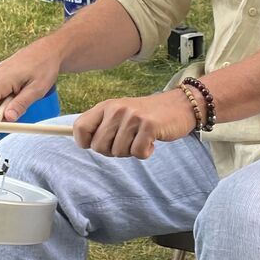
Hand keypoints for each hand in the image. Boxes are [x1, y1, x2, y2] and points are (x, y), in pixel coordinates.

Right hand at [0, 44, 60, 119]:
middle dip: (2, 111)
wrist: (46, 51)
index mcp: (0, 80)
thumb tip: (8, 118)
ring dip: (6, 104)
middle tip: (22, 107)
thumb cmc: (44, 67)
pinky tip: (20, 90)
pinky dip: (7, 97)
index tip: (7, 123)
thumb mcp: (36, 89)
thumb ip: (21, 104)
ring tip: (23, 94)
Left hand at [72, 89, 196, 158]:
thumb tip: (82, 143)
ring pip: (118, 152)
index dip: (85, 143)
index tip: (97, 144)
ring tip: (140, 138)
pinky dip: (145, 153)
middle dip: (112, 151)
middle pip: (98, 146)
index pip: (79, 128)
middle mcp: (116, 109)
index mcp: (106, 106)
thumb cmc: (146, 115)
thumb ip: (101, 126)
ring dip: (130, 151)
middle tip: (127, 141)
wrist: (179, 106)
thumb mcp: (120, 114)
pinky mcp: (149, 125)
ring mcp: (132, 116)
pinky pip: (137, 153)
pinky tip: (151, 141)